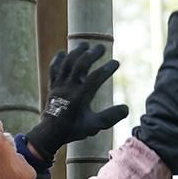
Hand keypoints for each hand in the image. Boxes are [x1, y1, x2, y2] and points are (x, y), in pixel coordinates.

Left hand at [25, 43, 129, 158]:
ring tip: (86, 45)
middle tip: (102, 47)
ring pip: (67, 64)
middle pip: (80, 65)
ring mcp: (59, 85)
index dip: (106, 69)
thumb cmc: (74, 129)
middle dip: (91, 54)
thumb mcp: (94, 126)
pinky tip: (64, 52)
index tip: (116, 63)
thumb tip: (127, 108)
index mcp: (80, 97)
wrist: (50, 133)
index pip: (95, 78)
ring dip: (76, 52)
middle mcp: (68, 88)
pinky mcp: (52, 85)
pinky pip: (53, 69)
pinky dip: (58, 59)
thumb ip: (110, 117)